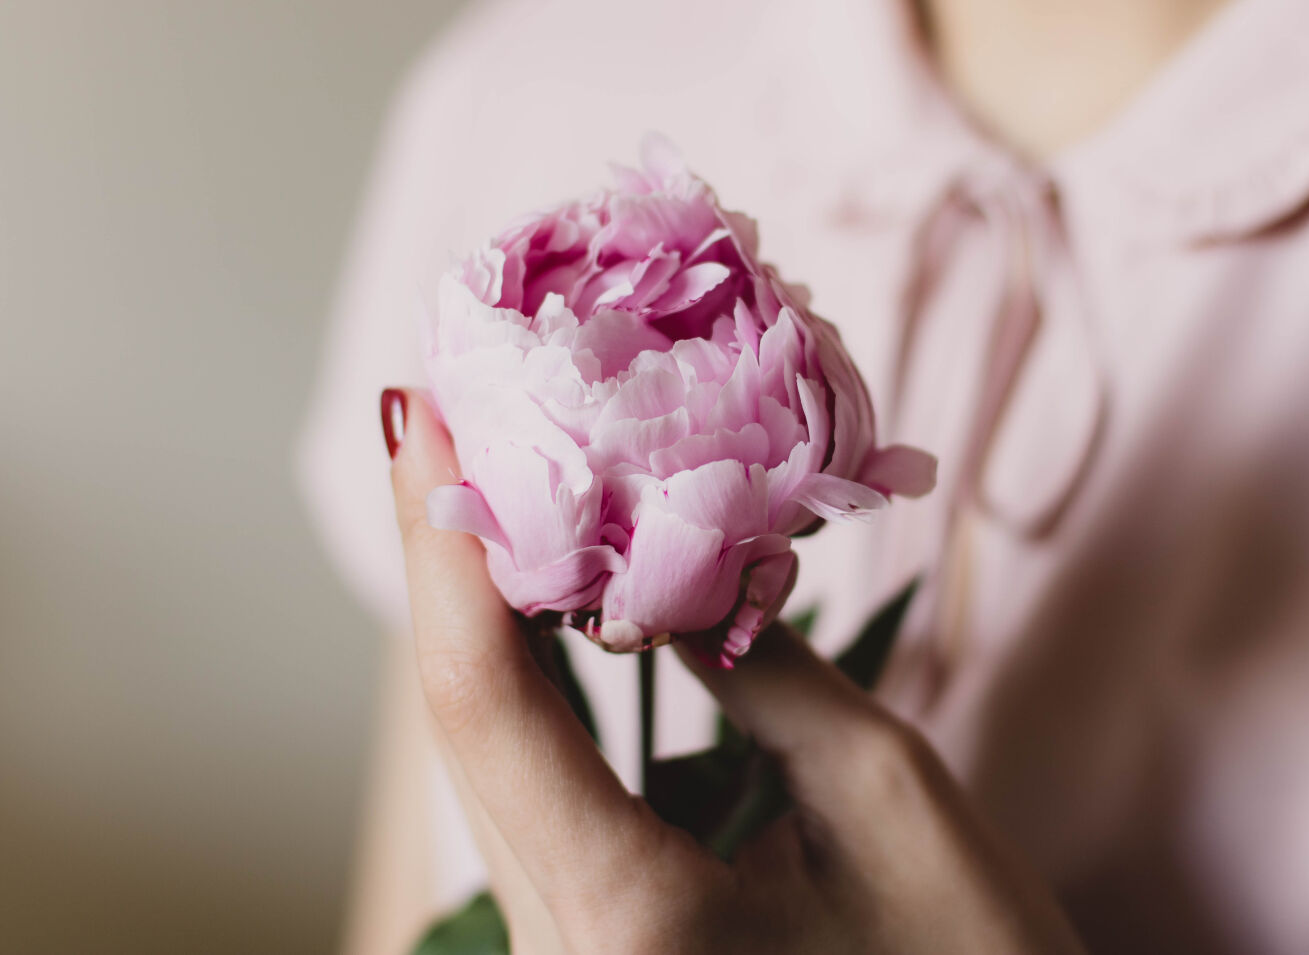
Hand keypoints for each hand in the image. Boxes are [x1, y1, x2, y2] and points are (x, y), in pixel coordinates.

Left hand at [386, 390, 1084, 954]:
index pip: (491, 701)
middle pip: (467, 722)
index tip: (425, 409)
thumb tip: (675, 545)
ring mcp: (567, 951)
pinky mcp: (595, 943)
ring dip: (483, 608)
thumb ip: (759, 665)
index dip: (448, 541)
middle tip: (448, 409)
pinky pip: (536, 793)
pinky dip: (530, 680)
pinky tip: (538, 593)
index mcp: (627, 921)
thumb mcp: (883, 794)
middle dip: (452, 554)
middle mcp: (561, 947)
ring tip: (486, 469)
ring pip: (489, 757)